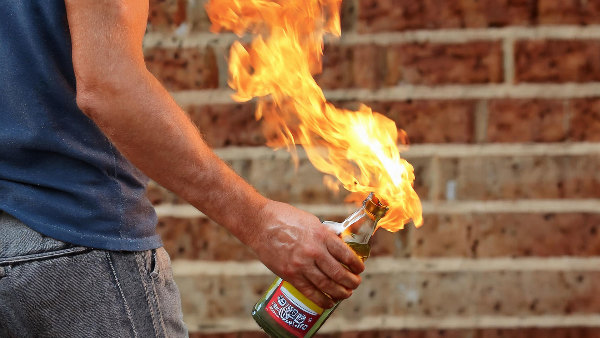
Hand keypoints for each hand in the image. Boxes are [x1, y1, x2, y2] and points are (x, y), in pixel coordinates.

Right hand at [249, 200, 364, 307]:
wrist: (259, 223)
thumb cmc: (284, 217)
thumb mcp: (311, 221)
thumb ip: (325, 233)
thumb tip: (338, 242)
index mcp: (321, 235)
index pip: (346, 255)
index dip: (356, 265)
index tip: (360, 269)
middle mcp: (314, 251)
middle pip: (339, 273)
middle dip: (351, 282)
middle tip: (355, 283)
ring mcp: (301, 265)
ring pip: (327, 285)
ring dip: (340, 293)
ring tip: (346, 294)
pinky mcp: (290, 275)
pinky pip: (309, 292)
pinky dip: (322, 300)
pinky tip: (329, 302)